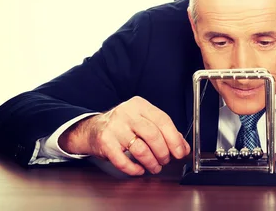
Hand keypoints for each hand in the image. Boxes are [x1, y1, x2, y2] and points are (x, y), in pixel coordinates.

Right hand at [58, 96, 189, 175]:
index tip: (180, 152)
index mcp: (140, 105)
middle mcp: (126, 113)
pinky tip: (139, 169)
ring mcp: (114, 127)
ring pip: (140, 149)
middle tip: (166, 160)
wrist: (93, 129)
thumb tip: (183, 147)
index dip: (174, 139)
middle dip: (163, 152)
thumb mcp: (144, 122)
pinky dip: (134, 169)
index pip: (163, 120)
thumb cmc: (123, 126)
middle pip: (152, 134)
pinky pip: (123, 160)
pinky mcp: (105, 142)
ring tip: (155, 167)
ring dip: (151, 162)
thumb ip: (164, 132)